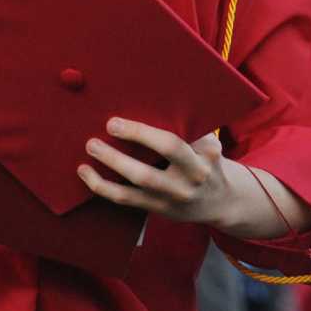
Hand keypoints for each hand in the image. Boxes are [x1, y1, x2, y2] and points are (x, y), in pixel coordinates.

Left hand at [79, 118, 310, 238]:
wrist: (222, 201)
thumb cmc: (207, 160)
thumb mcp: (208, 142)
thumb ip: (188, 128)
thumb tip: (152, 101)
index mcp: (205, 155)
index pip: (172, 144)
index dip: (141, 134)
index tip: (116, 123)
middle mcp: (191, 178)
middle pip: (153, 167)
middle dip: (124, 149)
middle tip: (102, 131)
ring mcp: (174, 198)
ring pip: (137, 184)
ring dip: (109, 167)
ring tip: (90, 149)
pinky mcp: (160, 210)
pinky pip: (127, 200)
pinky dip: (104, 188)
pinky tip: (88, 175)